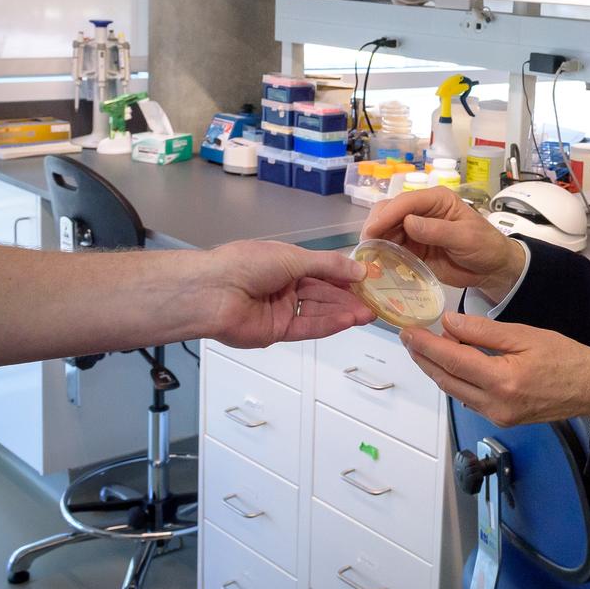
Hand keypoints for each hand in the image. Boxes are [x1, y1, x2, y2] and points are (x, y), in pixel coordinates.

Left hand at [196, 241, 373, 348]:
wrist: (212, 291)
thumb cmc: (247, 263)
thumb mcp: (294, 257)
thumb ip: (329, 266)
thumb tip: (360, 269)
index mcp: (286, 264)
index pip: (323, 271)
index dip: (346, 276)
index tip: (370, 280)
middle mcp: (285, 287)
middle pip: (324, 294)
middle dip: (350, 297)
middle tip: (376, 301)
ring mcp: (281, 310)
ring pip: (319, 311)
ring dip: (344, 312)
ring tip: (370, 313)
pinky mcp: (277, 332)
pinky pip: (308, 328)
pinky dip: (329, 324)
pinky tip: (349, 320)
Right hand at [362, 188, 525, 301]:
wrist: (492, 269)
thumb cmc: (485, 246)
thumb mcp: (466, 238)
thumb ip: (438, 230)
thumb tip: (408, 222)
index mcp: (437, 200)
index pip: (406, 202)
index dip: (387, 215)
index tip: (372, 231)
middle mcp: (423, 211)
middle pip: (390, 211)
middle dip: (376, 225)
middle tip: (367, 246)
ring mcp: (416, 229)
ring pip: (386, 229)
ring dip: (376, 241)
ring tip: (369, 257)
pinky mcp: (413, 247)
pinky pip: (392, 247)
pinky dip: (382, 253)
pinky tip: (377, 263)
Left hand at [401, 312, 589, 426]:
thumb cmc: (564, 357)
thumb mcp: (524, 335)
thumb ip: (483, 330)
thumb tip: (449, 323)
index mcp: (501, 380)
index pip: (452, 360)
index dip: (426, 345)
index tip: (408, 331)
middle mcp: (494, 404)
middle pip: (446, 379)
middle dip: (423, 358)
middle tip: (408, 337)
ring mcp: (496, 415)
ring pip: (453, 391)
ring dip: (436, 369)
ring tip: (424, 347)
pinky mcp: (500, 419)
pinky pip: (467, 398)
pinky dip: (454, 379)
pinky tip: (451, 362)